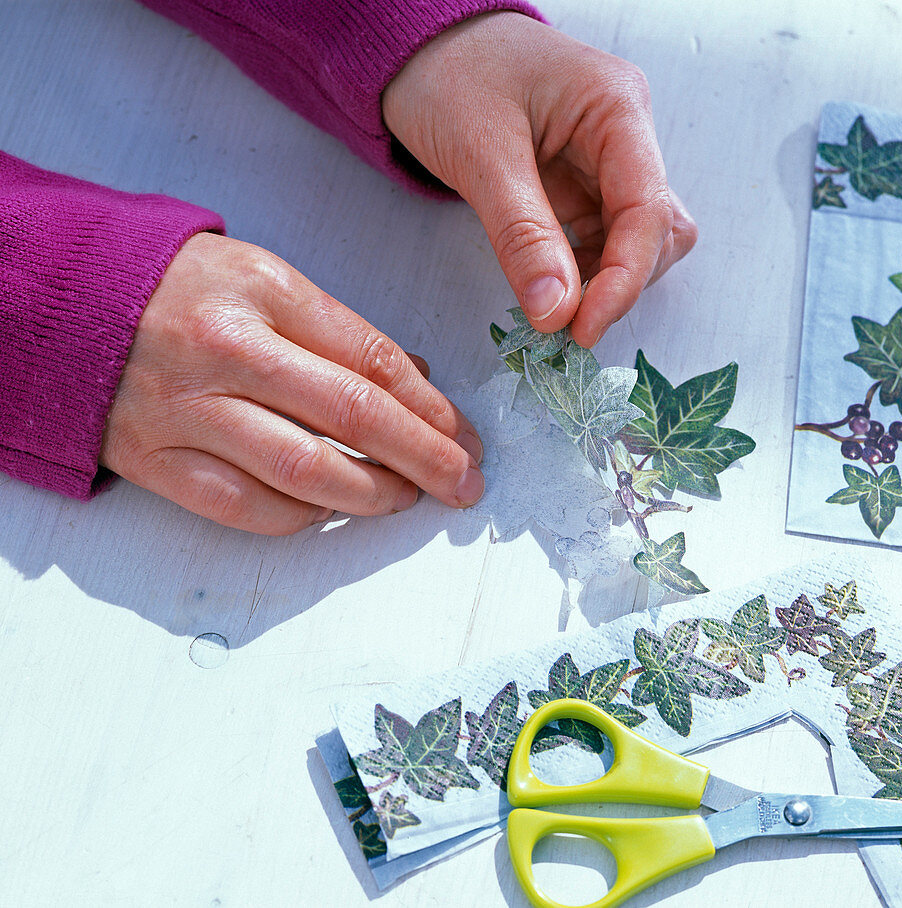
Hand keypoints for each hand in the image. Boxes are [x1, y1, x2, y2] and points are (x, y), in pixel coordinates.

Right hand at [100, 232, 483, 534]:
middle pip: (353, 417)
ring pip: (304, 472)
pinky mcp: (156, 460)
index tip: (465, 435)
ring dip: (372, 496)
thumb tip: (417, 382)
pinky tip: (331, 512)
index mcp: (265, 292)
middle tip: (462, 481)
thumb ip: (339, 332)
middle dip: (424, 458)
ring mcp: (188, 410)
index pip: (373, 359)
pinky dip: (301, 518)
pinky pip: (245, 507)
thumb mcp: (266, 280)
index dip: (432, 407)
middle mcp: (228, 350)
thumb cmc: (177, 289)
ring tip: (408, 499)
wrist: (63, 304)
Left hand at [382, 12, 697, 346]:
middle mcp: (624, 133)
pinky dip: (583, 273)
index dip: (625, 279)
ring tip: (554, 312)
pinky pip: (601, 239)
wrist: (415, 47)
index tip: (584, 327)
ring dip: (605, 283)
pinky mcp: (581, 183)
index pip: (647, 209)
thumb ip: (522, 235)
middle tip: (568, 326)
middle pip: (657, 230)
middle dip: (621, 283)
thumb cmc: (446, 72)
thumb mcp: (480, 154)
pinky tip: (551, 289)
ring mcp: (606, 160)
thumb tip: (557, 311)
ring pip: (635, 240)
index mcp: (614, 107)